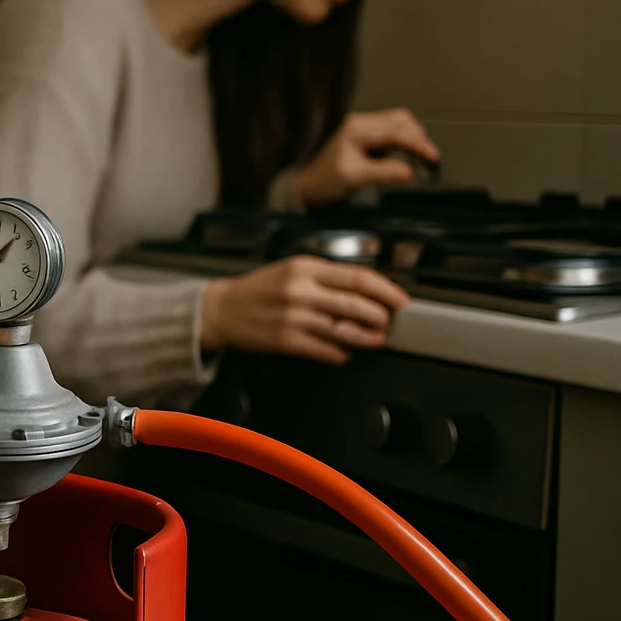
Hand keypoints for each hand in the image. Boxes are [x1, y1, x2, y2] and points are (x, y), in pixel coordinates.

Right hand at [200, 256, 409, 364]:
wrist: (221, 310)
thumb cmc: (258, 290)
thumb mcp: (290, 269)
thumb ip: (325, 276)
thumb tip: (365, 291)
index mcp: (304, 267)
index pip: (357, 277)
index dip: (386, 290)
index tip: (399, 299)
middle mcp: (300, 290)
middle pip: (356, 304)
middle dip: (381, 316)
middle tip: (389, 321)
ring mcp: (293, 317)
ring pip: (344, 329)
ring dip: (366, 337)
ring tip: (376, 339)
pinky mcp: (286, 340)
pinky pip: (325, 350)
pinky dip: (341, 353)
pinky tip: (345, 352)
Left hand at [295, 108, 439, 206]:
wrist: (310, 186)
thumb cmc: (326, 181)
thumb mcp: (356, 178)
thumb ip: (385, 172)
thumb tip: (411, 172)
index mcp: (358, 128)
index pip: (396, 131)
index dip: (418, 143)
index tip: (433, 157)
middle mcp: (362, 122)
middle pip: (401, 121)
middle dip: (419, 138)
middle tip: (431, 158)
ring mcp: (364, 127)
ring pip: (399, 123)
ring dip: (413, 137)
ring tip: (422, 156)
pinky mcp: (367, 136)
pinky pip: (393, 132)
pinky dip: (405, 140)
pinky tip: (409, 154)